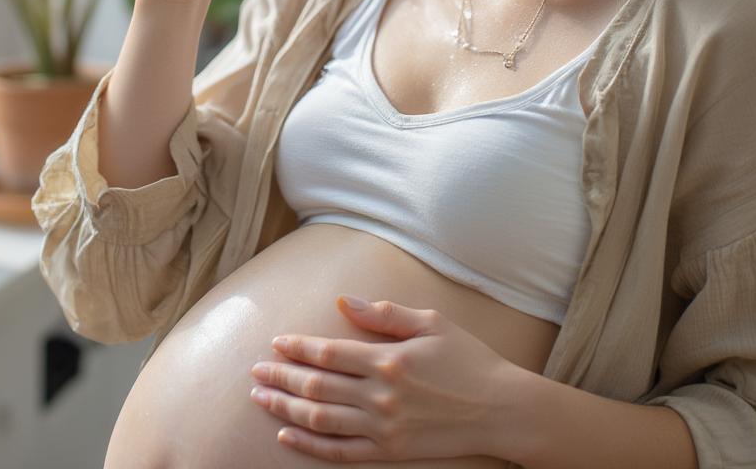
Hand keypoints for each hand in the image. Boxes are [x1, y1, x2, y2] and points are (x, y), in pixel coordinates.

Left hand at [248, 295, 519, 461]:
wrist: (501, 409)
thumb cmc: (468, 359)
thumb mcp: (430, 322)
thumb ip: (384, 313)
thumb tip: (346, 302)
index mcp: (389, 359)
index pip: (329, 353)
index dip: (298, 348)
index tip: (276, 343)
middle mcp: (381, 395)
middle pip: (317, 387)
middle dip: (281, 378)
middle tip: (254, 371)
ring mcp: (384, 427)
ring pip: (321, 420)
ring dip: (286, 409)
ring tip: (260, 399)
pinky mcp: (390, 452)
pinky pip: (340, 452)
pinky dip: (309, 444)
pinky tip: (287, 435)